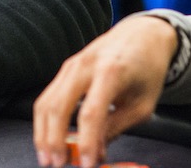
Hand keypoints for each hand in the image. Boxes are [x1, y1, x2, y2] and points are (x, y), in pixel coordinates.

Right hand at [32, 16, 178, 167]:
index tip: (86, 165)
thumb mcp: (143, 104)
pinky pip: (48, 96)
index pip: (91, 112)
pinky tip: (49, 139)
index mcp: (111, 71)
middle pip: (58, 105)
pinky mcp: (65, 69)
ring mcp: (71, 65)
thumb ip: (117, 127)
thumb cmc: (147, 70)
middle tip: (55, 164)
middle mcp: (85, 65)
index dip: (86, 142)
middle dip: (53, 139)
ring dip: (43, 132)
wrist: (142, 35)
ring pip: (46, 101)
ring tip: (48, 157)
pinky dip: (46, 121)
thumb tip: (95, 152)